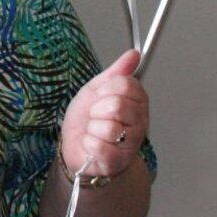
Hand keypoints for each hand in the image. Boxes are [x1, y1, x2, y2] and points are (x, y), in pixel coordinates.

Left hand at [59, 49, 148, 179]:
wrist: (76, 146)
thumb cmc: (88, 118)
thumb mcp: (98, 88)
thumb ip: (117, 72)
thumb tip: (134, 54)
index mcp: (138, 102)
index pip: (126, 85)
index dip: (106, 89)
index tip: (101, 97)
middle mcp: (140, 123)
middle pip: (117, 105)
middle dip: (97, 109)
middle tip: (96, 116)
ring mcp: (130, 144)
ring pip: (109, 127)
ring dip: (92, 128)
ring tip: (94, 131)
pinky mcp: (118, 162)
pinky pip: (99, 146)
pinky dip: (88, 144)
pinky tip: (91, 145)